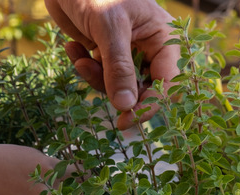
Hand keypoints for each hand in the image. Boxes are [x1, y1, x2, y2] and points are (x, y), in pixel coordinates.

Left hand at [45, 0, 179, 129]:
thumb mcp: (110, 28)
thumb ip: (119, 68)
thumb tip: (126, 106)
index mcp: (164, 39)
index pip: (166, 81)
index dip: (150, 104)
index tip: (128, 120)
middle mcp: (150, 48)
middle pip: (143, 88)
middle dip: (118, 91)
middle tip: (97, 86)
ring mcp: (128, 51)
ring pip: (120, 85)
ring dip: (97, 78)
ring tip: (80, 61)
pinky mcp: (107, 52)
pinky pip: (101, 74)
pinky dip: (85, 67)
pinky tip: (73, 49)